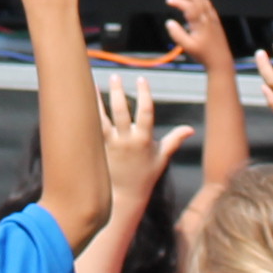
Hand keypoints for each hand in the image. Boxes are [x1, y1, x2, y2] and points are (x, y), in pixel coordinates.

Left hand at [99, 77, 193, 202]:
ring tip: (92, 84)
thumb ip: (175, 140)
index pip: (145, 112)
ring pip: (102, 118)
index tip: (142, 79)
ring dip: (98, 100)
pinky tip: (82, 103)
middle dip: (118, 92)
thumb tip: (190, 129)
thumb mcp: (162, 158)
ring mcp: (111, 144)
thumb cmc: (144, 176)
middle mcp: (126, 140)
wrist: (124, 196)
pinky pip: (93, 128)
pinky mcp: (99, 148)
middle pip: (121, 111)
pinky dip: (88, 115)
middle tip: (116, 77)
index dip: (144, 94)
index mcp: (143, 140)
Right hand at [162, 0, 230, 69]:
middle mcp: (208, 17)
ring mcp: (212, 17)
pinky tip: (191, 1)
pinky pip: (207, 3)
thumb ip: (177, 34)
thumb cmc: (204, 54)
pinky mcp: (215, 19)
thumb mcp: (187, 47)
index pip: (189, 5)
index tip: (168, 0)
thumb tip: (169, 22)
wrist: (220, 60)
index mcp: (201, 23)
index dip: (178, 1)